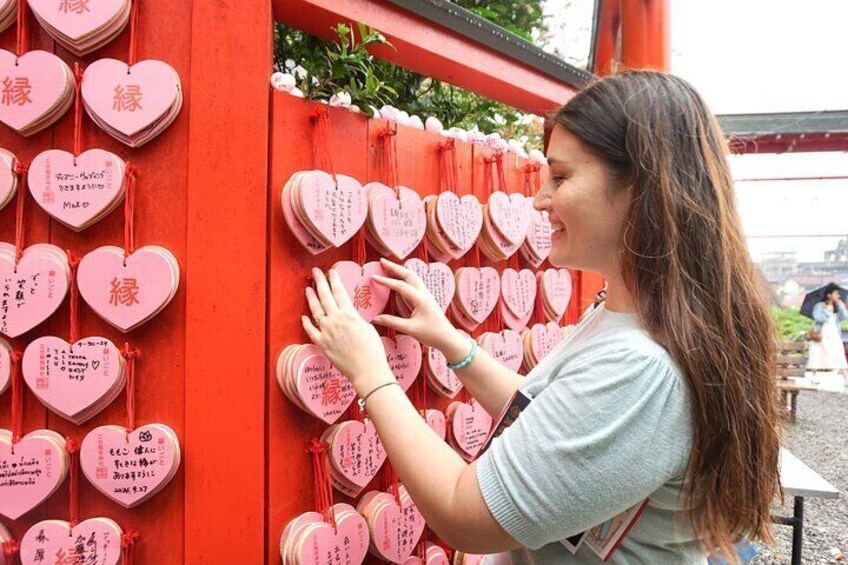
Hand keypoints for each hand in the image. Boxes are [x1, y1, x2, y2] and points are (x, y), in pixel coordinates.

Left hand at [301, 268, 393, 395]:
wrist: (367, 370)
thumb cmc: (373, 350)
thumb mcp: (368, 327)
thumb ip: (355, 318)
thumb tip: (349, 315)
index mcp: (350, 314)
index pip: (339, 291)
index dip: (334, 279)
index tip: (331, 271)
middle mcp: (336, 320)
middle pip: (325, 296)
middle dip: (320, 281)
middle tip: (316, 272)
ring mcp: (327, 332)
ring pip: (315, 310)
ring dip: (311, 297)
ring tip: (308, 288)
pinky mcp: (322, 344)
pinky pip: (310, 331)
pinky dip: (306, 323)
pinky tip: (304, 316)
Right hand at [372, 259, 466, 357]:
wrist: (448, 338)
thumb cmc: (432, 334)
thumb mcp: (410, 329)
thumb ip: (392, 322)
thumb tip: (375, 319)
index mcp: (421, 299)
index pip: (401, 286)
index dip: (386, 281)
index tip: (374, 276)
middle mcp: (424, 294)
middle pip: (408, 274)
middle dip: (394, 267)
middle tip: (381, 261)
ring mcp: (426, 295)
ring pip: (413, 277)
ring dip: (400, 270)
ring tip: (388, 266)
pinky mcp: (426, 299)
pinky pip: (414, 284)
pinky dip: (405, 278)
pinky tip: (399, 280)